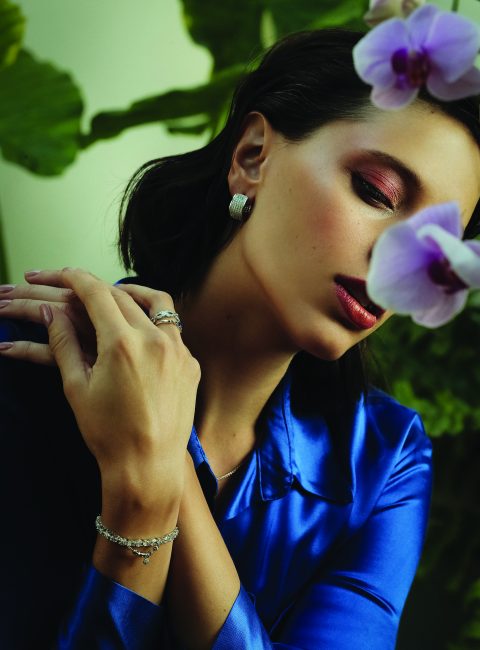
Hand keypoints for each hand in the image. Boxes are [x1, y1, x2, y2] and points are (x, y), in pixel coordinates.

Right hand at [0, 269, 200, 496]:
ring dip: (133, 294)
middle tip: (78, 287)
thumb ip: (64, 343)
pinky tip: (140, 331)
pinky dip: (154, 321)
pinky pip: (173, 329)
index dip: (75, 278)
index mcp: (123, 344)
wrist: (148, 467)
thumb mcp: (77, 388)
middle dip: (97, 287)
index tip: (62, 272)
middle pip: (123, 296)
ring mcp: (180, 350)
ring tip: (114, 296)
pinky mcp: (192, 364)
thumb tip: (52, 312)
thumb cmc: (108, 434)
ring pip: (157, 303)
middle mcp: (156, 340)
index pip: (96, 294)